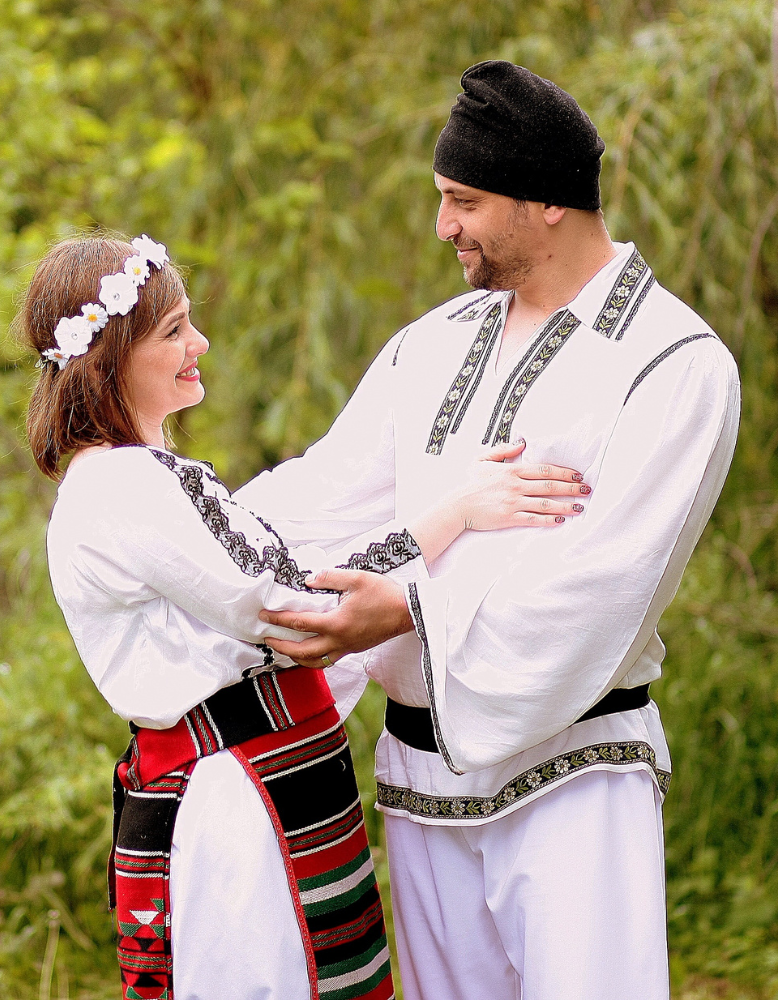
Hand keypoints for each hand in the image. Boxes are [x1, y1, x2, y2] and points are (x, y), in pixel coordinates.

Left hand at [259, 568, 412, 666]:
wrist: (409, 612)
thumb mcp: (357, 577)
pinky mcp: (354, 650)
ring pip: (315, 662)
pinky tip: (310, 651)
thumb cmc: (384, 594)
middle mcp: (339, 640)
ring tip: (285, 650)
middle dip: (281, 645)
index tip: (264, 615)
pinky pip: (328, 660)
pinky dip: (314, 659)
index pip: (299, 623)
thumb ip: (330, 577)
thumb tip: (308, 580)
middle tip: (266, 638)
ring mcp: (347, 648)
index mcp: (336, 623)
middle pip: (302, 650)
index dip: (278, 619)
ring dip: (296, 658)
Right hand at [452, 440, 590, 528]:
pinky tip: (560, 520)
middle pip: (549, 485)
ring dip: (565, 505)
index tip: (578, 475)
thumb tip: (522, 444)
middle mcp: (515, 486)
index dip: (563, 472)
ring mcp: (513, 502)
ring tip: (580, 507)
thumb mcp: (482, 461)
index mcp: (511, 471)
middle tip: (587, 490)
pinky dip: (548, 519)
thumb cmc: (470, 484)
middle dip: (571, 488)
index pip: (544, 470)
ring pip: (545, 503)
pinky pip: (534, 519)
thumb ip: (502, 451)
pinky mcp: (510, 518)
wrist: (458, 506)